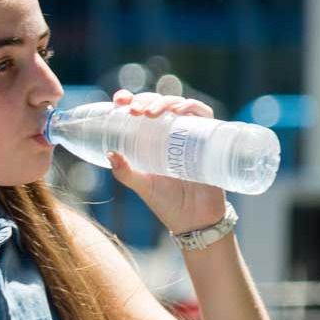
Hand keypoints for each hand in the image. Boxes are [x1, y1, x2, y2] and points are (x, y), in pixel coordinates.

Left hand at [106, 89, 228, 234]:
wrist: (195, 221)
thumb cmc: (167, 202)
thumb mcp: (142, 185)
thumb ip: (124, 172)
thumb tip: (110, 153)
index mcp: (150, 139)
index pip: (140, 110)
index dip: (130, 99)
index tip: (119, 100)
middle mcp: (169, 133)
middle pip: (158, 103)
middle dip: (145, 100)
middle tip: (134, 111)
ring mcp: (190, 135)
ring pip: (179, 105)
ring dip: (165, 101)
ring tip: (151, 112)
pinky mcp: (209, 140)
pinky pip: (204, 115)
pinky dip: (192, 106)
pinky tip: (180, 110)